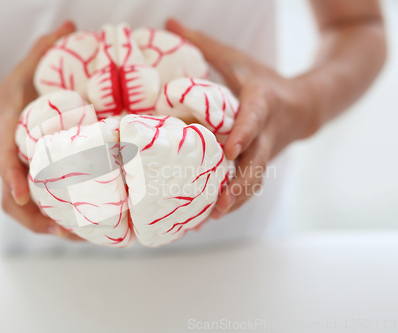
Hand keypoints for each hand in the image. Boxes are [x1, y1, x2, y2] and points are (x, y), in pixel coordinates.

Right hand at [0, 21, 82, 239]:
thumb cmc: (5, 101)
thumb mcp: (21, 75)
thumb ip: (42, 52)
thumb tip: (70, 25)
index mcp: (5, 138)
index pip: (4, 160)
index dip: (11, 177)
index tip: (22, 195)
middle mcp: (9, 165)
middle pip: (13, 201)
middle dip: (37, 219)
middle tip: (67, 231)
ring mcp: (16, 180)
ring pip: (25, 214)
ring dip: (50, 228)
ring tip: (82, 238)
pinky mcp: (26, 187)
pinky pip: (36, 210)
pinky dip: (55, 222)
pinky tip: (82, 230)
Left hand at [166, 19, 319, 218]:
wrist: (306, 106)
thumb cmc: (266, 82)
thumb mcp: (238, 61)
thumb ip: (205, 45)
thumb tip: (169, 24)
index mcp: (262, 103)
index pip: (254, 120)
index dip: (243, 135)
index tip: (228, 150)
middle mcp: (266, 133)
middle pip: (256, 164)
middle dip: (238, 187)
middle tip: (216, 207)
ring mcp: (266, 153)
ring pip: (254, 182)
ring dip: (234, 202)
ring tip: (207, 220)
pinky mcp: (262, 165)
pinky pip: (249, 187)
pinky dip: (233, 202)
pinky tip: (209, 217)